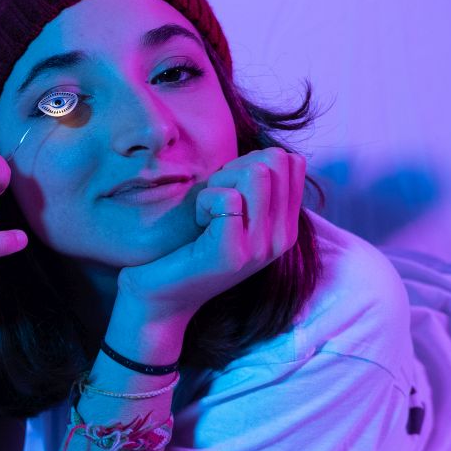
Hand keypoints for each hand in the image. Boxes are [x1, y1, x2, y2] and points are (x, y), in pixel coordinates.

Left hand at [117, 148, 305, 317]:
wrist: (158, 298)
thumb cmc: (187, 249)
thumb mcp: (229, 216)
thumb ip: (253, 189)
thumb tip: (263, 152)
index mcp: (285, 227)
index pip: (292, 161)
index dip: (252, 161)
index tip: (228, 189)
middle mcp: (281, 239)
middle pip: (276, 160)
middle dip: (236, 168)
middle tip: (213, 200)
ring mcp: (260, 248)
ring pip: (257, 173)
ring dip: (220, 182)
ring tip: (205, 212)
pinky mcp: (232, 253)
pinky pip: (227, 198)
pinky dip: (203, 201)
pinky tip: (196, 225)